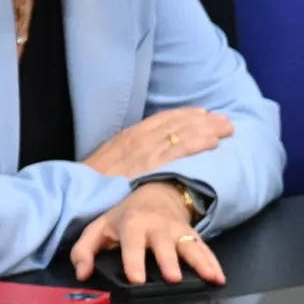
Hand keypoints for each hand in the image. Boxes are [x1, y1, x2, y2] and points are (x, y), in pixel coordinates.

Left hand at [70, 181, 223, 286]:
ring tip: (209, 278)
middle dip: (169, 260)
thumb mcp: (98, 229)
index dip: (134, 260)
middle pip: (164, 244)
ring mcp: (178, 231)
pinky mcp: (193, 236)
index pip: (132, 242)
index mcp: (133, 224)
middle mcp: (158, 227)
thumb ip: (84, 251)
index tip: (137, 279)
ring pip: (190, 246)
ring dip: (200, 262)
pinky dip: (214, 263)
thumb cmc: (124, 218)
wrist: (156, 195)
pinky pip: (205, 249)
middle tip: (174, 279)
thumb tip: (83, 273)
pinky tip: (220, 278)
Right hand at [83, 107, 230, 179]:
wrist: (76, 190)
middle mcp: (139, 139)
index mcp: (129, 136)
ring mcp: (144, 151)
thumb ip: (129, 158)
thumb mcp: (110, 162)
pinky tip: (213, 142)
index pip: (162, 121)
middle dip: (202, 121)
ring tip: (226, 128)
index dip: (184, 116)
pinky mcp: (148, 166)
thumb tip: (147, 159)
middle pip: (176, 124)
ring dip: (206, 129)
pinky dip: (196, 144)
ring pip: (181, 134)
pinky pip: (177, 151)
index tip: (203, 113)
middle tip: (225, 120)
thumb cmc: (92, 181)